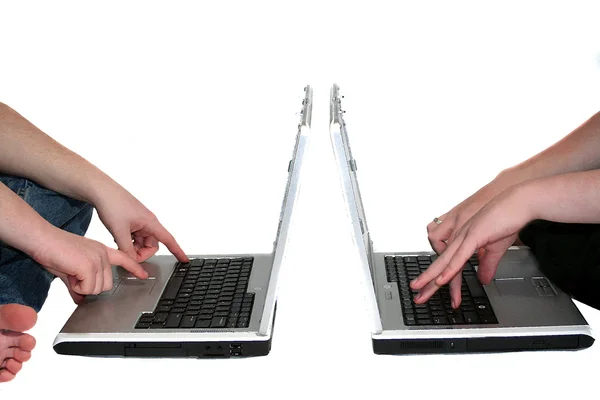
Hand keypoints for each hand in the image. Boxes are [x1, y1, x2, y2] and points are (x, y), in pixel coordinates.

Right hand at [34, 227, 146, 295]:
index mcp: (101, 251)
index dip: (134, 268)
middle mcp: (102, 254)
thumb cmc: (53, 250)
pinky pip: (87, 288)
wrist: (41, 238)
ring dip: (81, 287)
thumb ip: (78, 283)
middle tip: (74, 276)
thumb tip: (81, 299)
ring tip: (71, 272)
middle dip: (90, 287)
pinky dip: (76, 287)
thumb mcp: (70, 268)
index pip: (124, 258)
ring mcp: (97, 259)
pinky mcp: (89, 266)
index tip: (144, 275)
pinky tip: (69, 274)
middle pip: (107, 284)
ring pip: (98, 288)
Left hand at [94, 185, 187, 263]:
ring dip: (132, 247)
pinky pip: (135, 238)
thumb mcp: (119, 231)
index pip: (168, 240)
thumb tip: (131, 261)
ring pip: (142, 243)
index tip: (184, 260)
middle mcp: (147, 223)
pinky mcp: (132, 222)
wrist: (101, 190)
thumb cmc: (112, 204)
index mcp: (150, 223)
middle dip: (140, 253)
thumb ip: (127, 249)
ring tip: (119, 243)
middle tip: (127, 255)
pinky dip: (128, 242)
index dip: (177, 251)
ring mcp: (139, 223)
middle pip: (151, 245)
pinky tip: (118, 239)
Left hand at [412, 184, 533, 307]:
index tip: (428, 292)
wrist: (519, 201)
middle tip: (417, 297)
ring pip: (445, 261)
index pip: (446, 264)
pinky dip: (450, 269)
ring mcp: (465, 236)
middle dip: (427, 282)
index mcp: (463, 240)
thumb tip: (483, 280)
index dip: (437, 280)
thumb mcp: (496, 249)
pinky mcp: (474, 235)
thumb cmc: (508, 219)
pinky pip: (459, 256)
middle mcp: (460, 238)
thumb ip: (487, 265)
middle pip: (440, 264)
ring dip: (432, 278)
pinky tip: (442, 279)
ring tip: (422, 290)